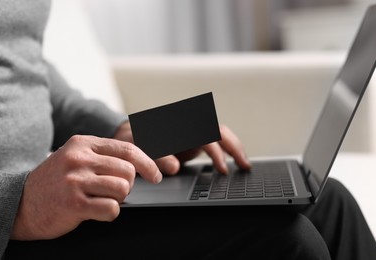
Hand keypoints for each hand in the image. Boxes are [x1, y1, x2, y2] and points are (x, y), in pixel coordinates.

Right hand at [11, 135, 161, 239]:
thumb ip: (103, 156)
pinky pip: (111, 209)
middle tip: (111, 192)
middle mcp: (79, 158)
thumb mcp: (76, 158)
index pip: (127, 149)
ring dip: (117, 199)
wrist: (21, 204)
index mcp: (83, 143)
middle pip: (128, 171)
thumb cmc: (55, 182)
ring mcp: (75, 180)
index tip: (156, 175)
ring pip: (123, 189)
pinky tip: (94, 211)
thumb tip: (140, 163)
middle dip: (126, 185)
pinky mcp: (74, 202)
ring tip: (100, 200)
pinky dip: (109, 213)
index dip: (148, 163)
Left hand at [114, 122, 250, 174]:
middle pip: (219, 131)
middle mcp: (190, 125)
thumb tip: (174, 167)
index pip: (205, 135)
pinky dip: (227, 149)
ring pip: (221, 134)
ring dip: (234, 148)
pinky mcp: (195, 139)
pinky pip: (216, 141)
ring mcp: (194, 131)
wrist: (130, 134)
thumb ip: (157, 157)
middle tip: (245, 166)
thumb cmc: (136, 140)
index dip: (216, 152)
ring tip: (245, 165)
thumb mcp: (142, 149)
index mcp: (179, 125)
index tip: (222, 168)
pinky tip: (234, 160)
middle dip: (234, 147)